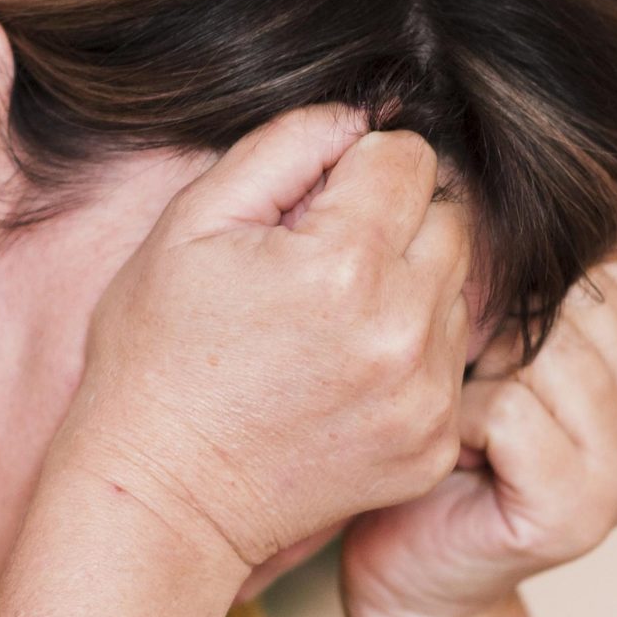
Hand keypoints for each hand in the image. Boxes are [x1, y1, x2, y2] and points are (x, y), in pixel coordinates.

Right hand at [50, 106, 471, 581]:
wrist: (162, 497)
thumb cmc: (157, 355)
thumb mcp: (189, 225)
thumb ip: (282, 146)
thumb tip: (358, 119)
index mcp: (345, 263)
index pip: (409, 157)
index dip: (354, 170)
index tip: (307, 211)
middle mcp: (403, 330)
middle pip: (450, 220)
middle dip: (393, 225)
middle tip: (318, 268)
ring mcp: (425, 396)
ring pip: (458, 290)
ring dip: (407, 289)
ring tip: (328, 326)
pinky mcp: (432, 445)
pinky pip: (450, 363)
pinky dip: (410, 356)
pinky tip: (342, 377)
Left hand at [342, 243, 616, 616]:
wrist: (413, 570)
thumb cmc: (439, 444)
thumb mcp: (493, 342)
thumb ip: (533, 279)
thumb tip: (510, 172)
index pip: (616, 260)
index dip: (530, 271)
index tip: (476, 317)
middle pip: (583, 301)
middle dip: (498, 318)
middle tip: (451, 367)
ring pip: (549, 349)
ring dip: (475, 369)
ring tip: (452, 406)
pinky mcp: (583, 508)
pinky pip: (512, 408)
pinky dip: (461, 417)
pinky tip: (448, 447)